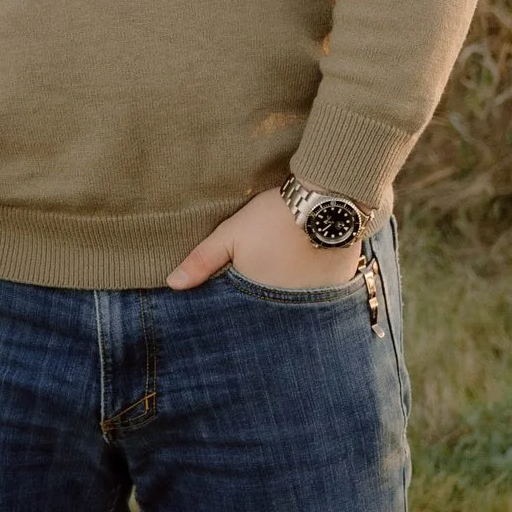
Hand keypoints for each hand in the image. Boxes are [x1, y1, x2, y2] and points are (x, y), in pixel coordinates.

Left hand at [167, 185, 363, 293]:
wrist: (326, 200)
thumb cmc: (273, 217)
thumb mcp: (231, 234)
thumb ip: (202, 260)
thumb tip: (173, 284)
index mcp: (259, 296)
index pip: (242, 312)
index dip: (236, 305)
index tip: (234, 296)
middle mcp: (288, 306)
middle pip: (270, 311)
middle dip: (262, 303)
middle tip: (264, 278)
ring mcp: (316, 300)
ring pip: (296, 305)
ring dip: (289, 297)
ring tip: (286, 275)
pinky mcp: (338, 289)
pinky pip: (321, 297)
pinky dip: (313, 289)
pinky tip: (309, 271)